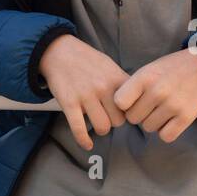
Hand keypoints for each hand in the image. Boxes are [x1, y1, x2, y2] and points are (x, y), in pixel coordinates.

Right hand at [37, 34, 129, 151]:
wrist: (58, 51)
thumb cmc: (86, 60)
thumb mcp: (109, 65)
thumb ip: (123, 83)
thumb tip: (137, 102)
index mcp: (116, 78)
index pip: (133, 106)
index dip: (130, 112)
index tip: (124, 112)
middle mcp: (103, 88)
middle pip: (119, 121)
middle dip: (114, 121)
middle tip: (107, 114)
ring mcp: (85, 95)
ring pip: (103, 127)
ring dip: (100, 128)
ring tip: (96, 121)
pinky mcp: (69, 103)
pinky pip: (79, 129)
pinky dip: (83, 140)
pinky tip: (87, 144)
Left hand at [113, 48, 196, 142]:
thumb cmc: (169, 70)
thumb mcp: (148, 70)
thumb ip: (132, 88)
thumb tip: (117, 109)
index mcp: (145, 77)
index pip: (120, 102)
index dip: (124, 104)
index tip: (131, 101)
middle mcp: (158, 91)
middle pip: (133, 119)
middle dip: (139, 114)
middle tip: (149, 105)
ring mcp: (172, 105)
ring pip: (148, 128)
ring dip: (153, 122)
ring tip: (161, 109)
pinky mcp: (186, 118)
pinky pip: (165, 136)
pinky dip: (166, 131)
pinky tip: (170, 119)